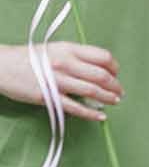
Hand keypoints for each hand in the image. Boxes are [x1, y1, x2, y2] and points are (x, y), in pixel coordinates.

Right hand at [0, 41, 121, 119]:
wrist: (0, 65)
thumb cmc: (28, 58)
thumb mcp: (54, 49)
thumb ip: (75, 57)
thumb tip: (97, 68)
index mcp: (68, 49)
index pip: (103, 56)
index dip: (114, 67)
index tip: (116, 74)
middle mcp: (65, 63)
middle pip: (101, 75)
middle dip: (115, 86)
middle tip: (119, 92)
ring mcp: (57, 80)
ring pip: (92, 91)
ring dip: (108, 98)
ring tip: (114, 102)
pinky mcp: (49, 96)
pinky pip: (76, 107)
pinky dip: (92, 113)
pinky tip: (101, 117)